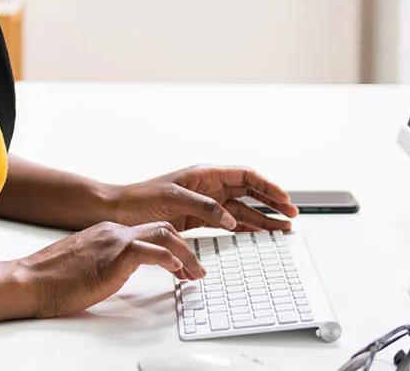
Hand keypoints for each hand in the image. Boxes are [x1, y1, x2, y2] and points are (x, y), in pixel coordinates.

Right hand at [15, 220, 204, 317]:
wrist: (30, 280)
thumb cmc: (52, 279)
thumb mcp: (86, 265)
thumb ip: (105, 262)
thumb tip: (118, 272)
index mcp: (108, 232)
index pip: (149, 232)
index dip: (172, 248)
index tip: (182, 266)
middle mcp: (114, 231)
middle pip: (163, 229)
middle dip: (186, 249)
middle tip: (197, 270)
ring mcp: (114, 241)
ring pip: (164, 235)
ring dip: (186, 254)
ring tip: (196, 273)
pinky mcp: (114, 256)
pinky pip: (151, 251)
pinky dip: (169, 259)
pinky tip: (177, 271)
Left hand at [108, 165, 298, 232]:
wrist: (117, 213)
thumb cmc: (140, 201)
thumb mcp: (174, 200)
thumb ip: (205, 208)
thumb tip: (229, 218)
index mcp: (205, 174)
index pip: (245, 176)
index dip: (268, 186)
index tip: (284, 198)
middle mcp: (208, 186)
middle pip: (249, 192)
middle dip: (271, 202)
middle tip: (292, 215)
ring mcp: (204, 203)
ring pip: (241, 209)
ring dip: (262, 218)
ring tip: (282, 229)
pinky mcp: (197, 219)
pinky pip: (228, 222)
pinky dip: (244, 228)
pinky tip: (257, 235)